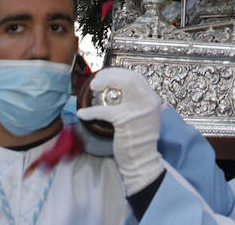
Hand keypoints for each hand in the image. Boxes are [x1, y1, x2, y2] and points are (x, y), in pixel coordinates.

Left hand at [76, 67, 165, 194]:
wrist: (142, 161)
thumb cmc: (138, 141)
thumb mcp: (143, 117)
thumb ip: (135, 104)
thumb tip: (117, 92)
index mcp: (152, 99)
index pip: (136, 78)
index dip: (119, 74)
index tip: (107, 76)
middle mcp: (149, 101)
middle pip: (130, 77)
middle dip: (112, 74)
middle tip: (97, 81)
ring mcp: (139, 110)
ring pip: (123, 84)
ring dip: (105, 82)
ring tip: (93, 88)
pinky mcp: (126, 121)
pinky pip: (106, 110)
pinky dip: (92, 111)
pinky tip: (83, 114)